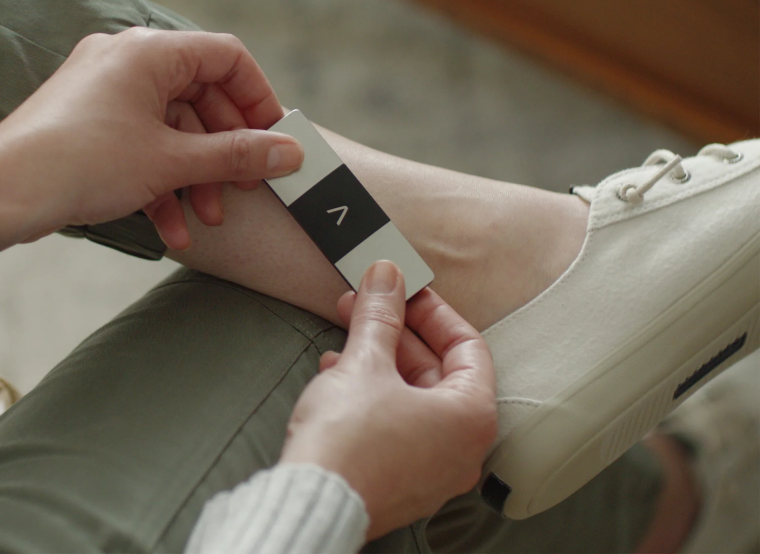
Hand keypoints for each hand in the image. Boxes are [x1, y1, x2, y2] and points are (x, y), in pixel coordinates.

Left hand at [0, 28, 303, 250]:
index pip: (228, 57)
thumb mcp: (173, 160)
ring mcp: (109, 93)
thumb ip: (238, 154)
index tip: (274, 137)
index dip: (259, 97)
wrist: (2, 195)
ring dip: (198, 176)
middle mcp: (130, 63)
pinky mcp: (94, 123)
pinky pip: (145, 144)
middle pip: (204, 98)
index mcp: (151, 53)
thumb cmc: (83, 162)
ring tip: (210, 216)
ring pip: (176, 129)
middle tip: (248, 185)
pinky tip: (175, 227)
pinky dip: (164, 182)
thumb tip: (291, 152)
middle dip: (228, 150)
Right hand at [280, 261, 497, 539]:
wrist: (311, 505)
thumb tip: (386, 277)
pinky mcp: (399, 479)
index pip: (466, 346)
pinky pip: (396, 422)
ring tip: (346, 333)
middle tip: (367, 304)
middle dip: (396, 331)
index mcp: (470, 417)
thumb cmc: (348, 443)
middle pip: (436, 369)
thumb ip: (380, 314)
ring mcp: (431, 468)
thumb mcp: (365, 362)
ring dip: (378, 357)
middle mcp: (460, 447)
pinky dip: (372, 392)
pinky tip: (337, 372)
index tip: (405, 292)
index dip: (433, 312)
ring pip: (412, 395)